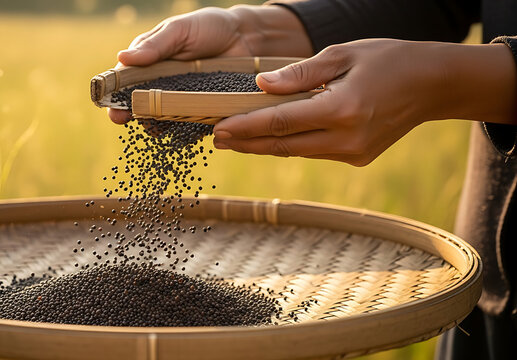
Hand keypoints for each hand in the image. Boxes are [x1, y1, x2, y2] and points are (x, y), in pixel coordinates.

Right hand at [108, 5, 312, 123]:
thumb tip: (122, 58)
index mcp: (150, 63)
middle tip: (125, 121)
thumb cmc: (208, 27)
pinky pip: (189, 127)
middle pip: (140, 105)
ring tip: (155, 129)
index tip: (111, 108)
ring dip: (156, 127)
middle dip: (131, 115)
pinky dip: (184, 134)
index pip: (126, 82)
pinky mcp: (201, 111)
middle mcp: (162, 84)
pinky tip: (181, 136)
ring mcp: (181, 100)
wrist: (247, 38)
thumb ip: (155, 45)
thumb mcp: (179, 30)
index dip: (116, 96)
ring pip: (162, 119)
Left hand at [213, 39, 516, 165]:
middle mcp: (346, 138)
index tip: (218, 129)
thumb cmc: (388, 60)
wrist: (433, 85)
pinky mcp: (357, 157)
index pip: (280, 122)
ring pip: (296, 152)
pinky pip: (314, 152)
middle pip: (283, 145)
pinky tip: (269, 139)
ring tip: (235, 140)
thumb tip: (261, 86)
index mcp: (341, 109)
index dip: (245, 127)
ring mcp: (353, 152)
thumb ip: (299, 74)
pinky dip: (289, 145)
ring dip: (264, 146)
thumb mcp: (343, 54)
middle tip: (216, 140)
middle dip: (246, 143)